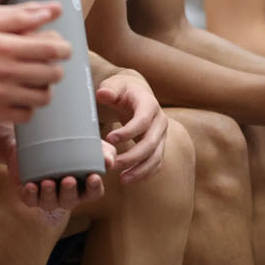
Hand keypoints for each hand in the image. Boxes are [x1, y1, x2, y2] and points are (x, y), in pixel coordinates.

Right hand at [0, 2, 68, 121]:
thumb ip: (20, 15)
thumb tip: (54, 9)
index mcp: (6, 46)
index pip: (54, 49)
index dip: (63, 48)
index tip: (59, 47)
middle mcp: (6, 73)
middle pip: (53, 74)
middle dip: (55, 68)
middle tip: (46, 64)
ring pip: (43, 97)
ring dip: (44, 88)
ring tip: (33, 82)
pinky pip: (25, 116)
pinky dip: (27, 108)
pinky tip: (18, 98)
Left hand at [14, 149, 109, 214]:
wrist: (40, 140)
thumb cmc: (73, 145)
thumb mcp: (92, 144)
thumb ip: (105, 152)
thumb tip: (109, 162)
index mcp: (85, 186)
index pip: (94, 192)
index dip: (94, 188)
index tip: (93, 177)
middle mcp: (67, 195)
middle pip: (70, 200)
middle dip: (69, 191)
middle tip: (68, 179)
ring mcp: (49, 196)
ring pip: (50, 203)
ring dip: (49, 194)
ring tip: (47, 182)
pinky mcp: (31, 193)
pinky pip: (30, 200)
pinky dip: (30, 195)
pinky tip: (31, 186)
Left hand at [95, 69, 167, 183]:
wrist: (136, 95)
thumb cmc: (121, 91)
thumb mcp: (114, 86)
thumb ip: (108, 90)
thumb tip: (102, 94)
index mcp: (149, 104)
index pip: (142, 121)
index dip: (127, 132)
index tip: (109, 140)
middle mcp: (160, 120)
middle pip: (150, 143)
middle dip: (132, 156)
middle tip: (113, 165)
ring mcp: (162, 135)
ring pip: (156, 157)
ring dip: (139, 170)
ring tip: (122, 179)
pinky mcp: (159, 145)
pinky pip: (156, 163)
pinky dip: (144, 173)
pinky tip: (129, 178)